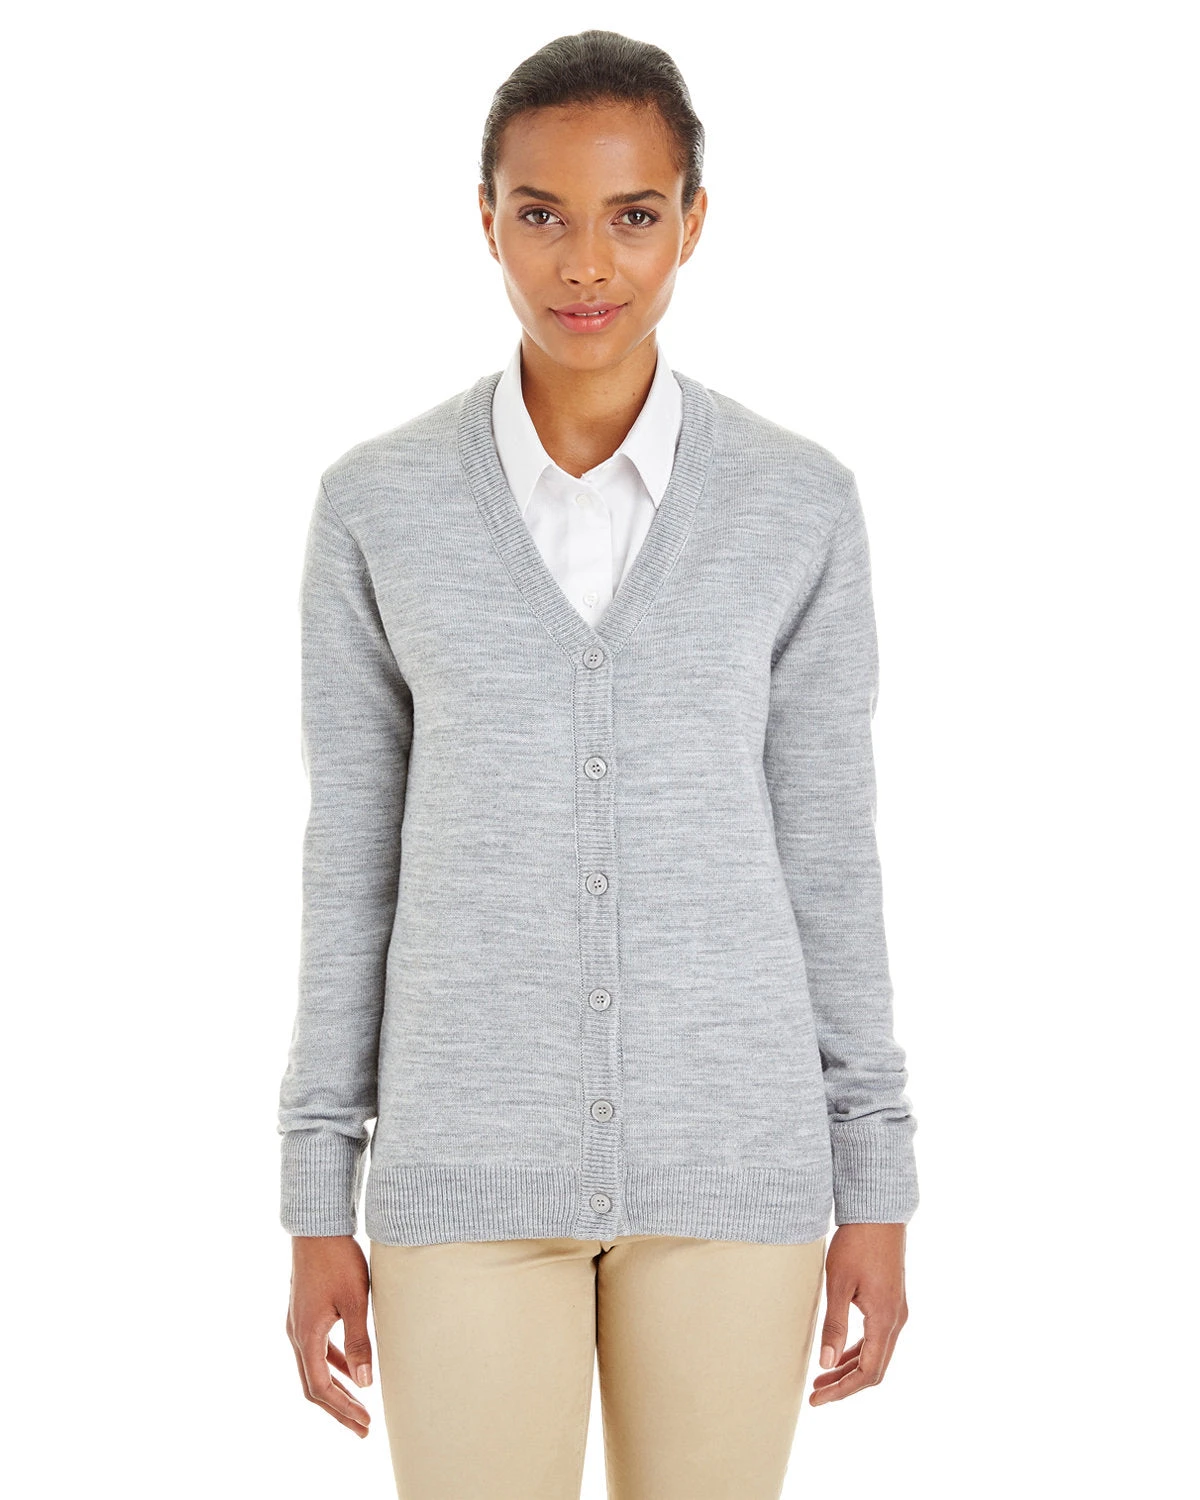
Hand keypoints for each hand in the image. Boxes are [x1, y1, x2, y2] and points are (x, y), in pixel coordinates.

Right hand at [286, 1234, 374, 1435]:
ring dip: (336, 1389)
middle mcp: (296, 1334)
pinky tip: (351, 1370)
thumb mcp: (355, 1301)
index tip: (364, 1423)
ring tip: (359, 1406)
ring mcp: (298, 1324)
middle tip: (363, 1428)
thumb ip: (359, 1342)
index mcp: (306, 1336)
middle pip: (314, 1385)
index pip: (320, 1388)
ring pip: (314, 1368)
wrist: (317, 1227)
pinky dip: (333, 1365)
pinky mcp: (305, 1313)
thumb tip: (365, 1384)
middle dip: (338, 1408)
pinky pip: (317, 1350)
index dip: (342, 1410)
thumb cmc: (338, 1260)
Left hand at [809, 1222, 907, 1404]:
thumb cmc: (856, 1244)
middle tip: (816, 1394)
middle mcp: (896, 1320)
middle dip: (845, 1384)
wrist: (877, 1213)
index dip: (843, 1390)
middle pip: (874, 1368)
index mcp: (885, 1319)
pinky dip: (858, 1351)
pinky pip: (877, 1338)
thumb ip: (834, 1325)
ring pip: (876, 1354)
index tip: (818, 1399)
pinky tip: (839, 1353)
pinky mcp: (891, 1302)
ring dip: (850, 1369)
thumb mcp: (839, 1283)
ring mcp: (896, 1311)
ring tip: (822, 1379)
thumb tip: (826, 1364)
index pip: (868, 1372)